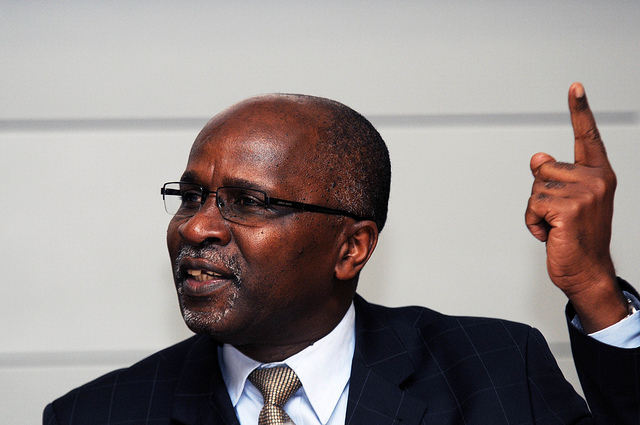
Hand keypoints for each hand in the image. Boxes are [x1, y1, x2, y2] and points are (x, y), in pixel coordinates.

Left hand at [525, 83, 626, 332]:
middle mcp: (596, 179)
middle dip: (540, 194)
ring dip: (535, 211)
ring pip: (534, 188)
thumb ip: (553, 176)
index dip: (580, 111)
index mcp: (598, 174)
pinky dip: (532, 223)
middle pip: (542, 169)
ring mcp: (585, 194)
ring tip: (556, 227)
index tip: (574, 86)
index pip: (587, 137)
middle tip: (559, 217)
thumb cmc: (576, 235)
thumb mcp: (565, 200)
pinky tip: (551, 234)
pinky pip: (532, 206)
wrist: (587, 271)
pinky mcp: (569, 209)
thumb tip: (537, 156)